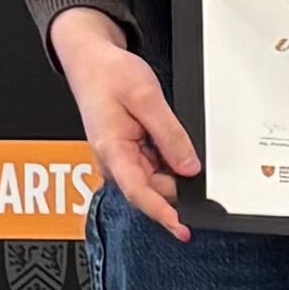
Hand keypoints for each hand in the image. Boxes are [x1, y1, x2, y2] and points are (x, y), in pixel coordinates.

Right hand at [52, 9, 198, 241]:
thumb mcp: (146, 97)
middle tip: (198, 164)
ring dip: (172, 168)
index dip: (163, 213)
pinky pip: (153, 163)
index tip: (183, 228)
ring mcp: (121, 157)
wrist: (90, 61)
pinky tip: (171, 141)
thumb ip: (169, 134)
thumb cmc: (108, 75)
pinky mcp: (128, 151)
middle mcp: (114, 160)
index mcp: (112, 150)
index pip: (139, 193)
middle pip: (152, 187)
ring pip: (155, 176)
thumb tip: (189, 166)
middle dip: (177, 185)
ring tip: (172, 135)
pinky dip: (168, 158)